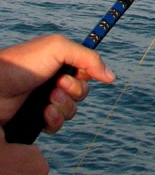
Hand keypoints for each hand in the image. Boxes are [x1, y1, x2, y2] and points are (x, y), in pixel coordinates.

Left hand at [0, 34, 114, 131]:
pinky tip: (44, 114)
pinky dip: (55, 120)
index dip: (87, 74)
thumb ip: (88, 58)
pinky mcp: (36, 120)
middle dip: (74, 91)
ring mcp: (45, 101)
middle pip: (83, 92)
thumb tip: (111, 77)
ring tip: (48, 101)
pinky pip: (58, 125)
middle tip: (57, 85)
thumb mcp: (58, 48)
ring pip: (72, 110)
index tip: (77, 73)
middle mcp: (54, 81)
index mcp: (60, 62)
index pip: (87, 71)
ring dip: (64, 106)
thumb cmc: (22, 63)